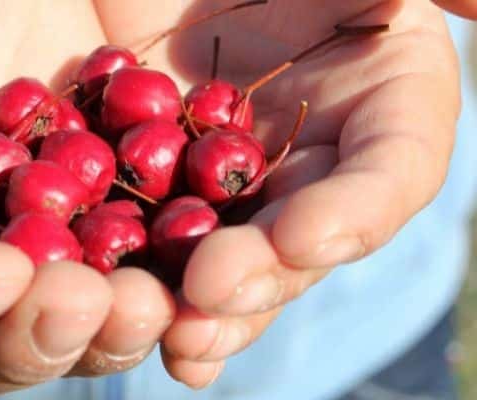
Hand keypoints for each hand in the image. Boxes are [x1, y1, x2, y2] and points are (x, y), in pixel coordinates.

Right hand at [0, 1, 174, 396]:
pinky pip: (157, 255)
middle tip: (88, 301)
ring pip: (88, 314)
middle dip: (44, 332)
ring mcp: (55, 245)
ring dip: (122, 319)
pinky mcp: (123, 208)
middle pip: (6, 339)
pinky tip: (214, 261)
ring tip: (156, 298)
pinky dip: (183, 268)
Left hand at [95, 0, 459, 386]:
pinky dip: (143, 284)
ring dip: (204, 306)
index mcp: (379, 103)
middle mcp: (311, 159)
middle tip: (213, 294)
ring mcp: (235, 181)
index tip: (302, 236)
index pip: (388, 173)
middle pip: (300, 241)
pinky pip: (156, 243)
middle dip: (262, 276)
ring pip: (231, 261)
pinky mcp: (163, 186)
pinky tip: (118, 314)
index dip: (353, 214)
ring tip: (176, 333)